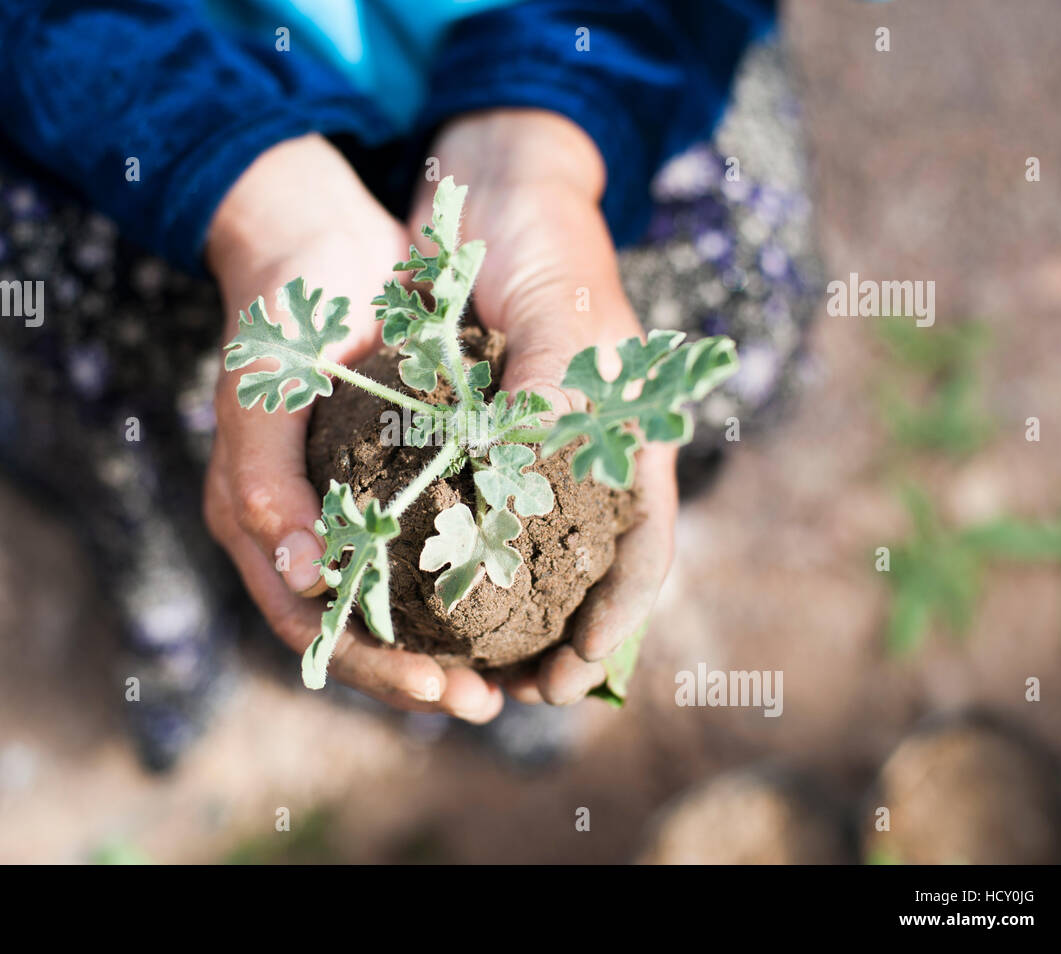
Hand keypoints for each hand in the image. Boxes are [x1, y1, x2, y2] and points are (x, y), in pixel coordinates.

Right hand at [204, 134, 502, 721]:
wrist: (319, 246)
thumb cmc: (283, 316)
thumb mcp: (264, 393)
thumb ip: (264, 483)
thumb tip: (300, 576)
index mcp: (257, 521)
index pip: (309, 622)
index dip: (368, 664)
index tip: (435, 685)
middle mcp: (297, 529)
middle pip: (353, 631)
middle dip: (414, 677)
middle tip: (482, 703)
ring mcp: (343, 507)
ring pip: (391, 605)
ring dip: (442, 648)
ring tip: (504, 681)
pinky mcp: (388, 484)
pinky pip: (420, 555)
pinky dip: (458, 589)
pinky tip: (509, 608)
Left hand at [413, 110, 677, 704]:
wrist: (491, 183)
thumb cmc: (543, 241)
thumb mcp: (561, 313)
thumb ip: (554, 404)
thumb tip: (525, 499)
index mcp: (626, 435)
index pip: (641, 548)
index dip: (615, 620)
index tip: (571, 677)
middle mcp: (581, 452)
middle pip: (583, 568)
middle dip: (555, 636)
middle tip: (513, 694)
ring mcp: (527, 446)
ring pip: (524, 551)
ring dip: (502, 611)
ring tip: (467, 666)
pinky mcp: (474, 432)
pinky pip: (466, 509)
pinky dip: (451, 556)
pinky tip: (419, 592)